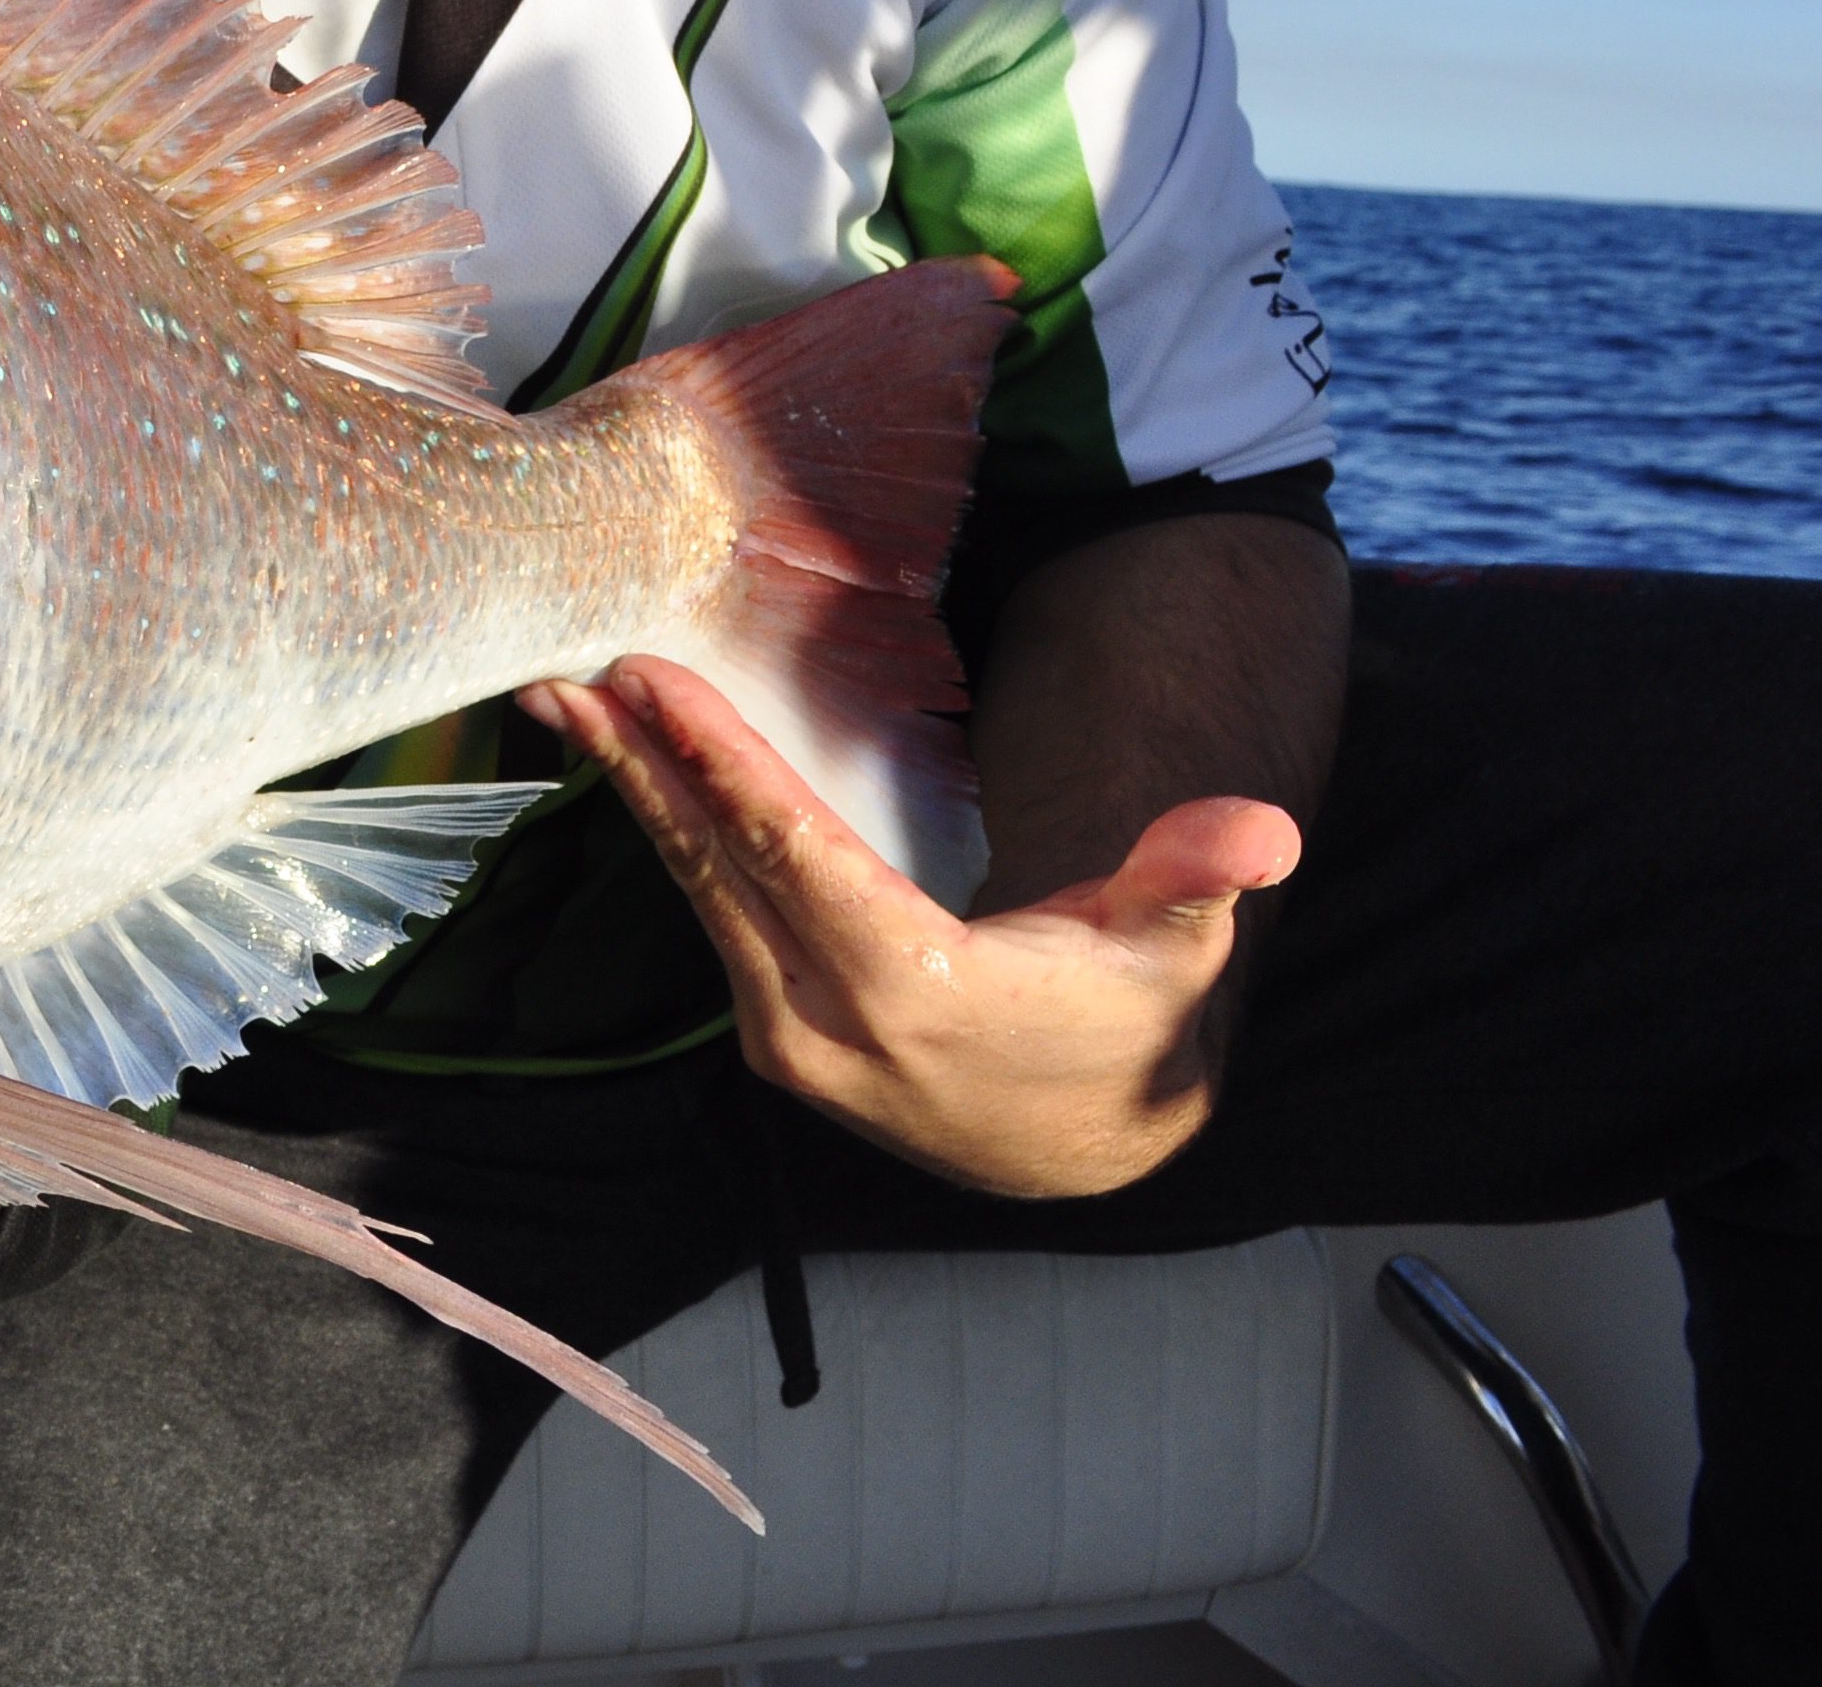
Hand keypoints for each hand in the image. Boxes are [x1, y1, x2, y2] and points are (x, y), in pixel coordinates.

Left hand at [529, 657, 1300, 1198]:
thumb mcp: (1174, 950)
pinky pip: (706, 916)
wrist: (1077, 1146)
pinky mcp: (769, 1035)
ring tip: (563, 707)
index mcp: (915, 991)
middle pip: (717, 869)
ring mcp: (786, 1037)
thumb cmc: (1123, 1021)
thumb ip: (1197, 878)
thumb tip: (1258, 832)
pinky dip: (664, 838)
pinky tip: (621, 772)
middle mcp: (827, 1022)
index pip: (796, 857)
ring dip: (629, 796)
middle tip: (564, 675)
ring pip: (696, 893)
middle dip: (639, 765)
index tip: (653, 686)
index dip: (721, 766)